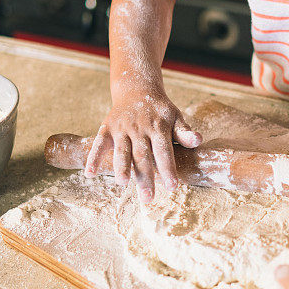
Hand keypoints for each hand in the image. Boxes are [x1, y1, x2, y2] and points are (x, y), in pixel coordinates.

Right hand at [85, 89, 201, 202]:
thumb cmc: (160, 111)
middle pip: (143, 156)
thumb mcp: (176, 117)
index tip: (173, 186)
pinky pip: (99, 144)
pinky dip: (93, 158)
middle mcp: (139, 128)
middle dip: (145, 177)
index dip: (168, 168)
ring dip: (121, 168)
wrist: (137, 89)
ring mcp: (122, 128)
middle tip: (148, 199)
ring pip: (122, 151)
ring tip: (123, 184)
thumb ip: (185, 132)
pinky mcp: (107, 128)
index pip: (164, 150)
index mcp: (158, 127)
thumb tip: (198, 141)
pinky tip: (90, 174)